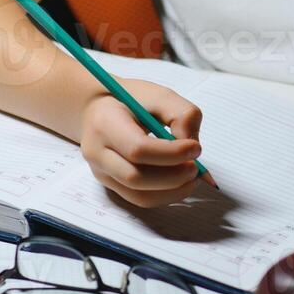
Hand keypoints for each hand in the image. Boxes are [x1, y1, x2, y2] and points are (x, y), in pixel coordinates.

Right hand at [79, 78, 203, 207]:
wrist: (100, 109)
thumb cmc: (131, 100)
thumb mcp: (159, 94)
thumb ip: (181, 114)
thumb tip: (192, 146)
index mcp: (105, 123)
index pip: (137, 149)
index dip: (170, 154)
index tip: (196, 148)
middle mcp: (97, 153)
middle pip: (135, 178)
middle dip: (173, 176)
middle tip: (196, 167)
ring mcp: (102, 173)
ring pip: (139, 196)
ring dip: (173, 191)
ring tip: (192, 176)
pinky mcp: (112, 185)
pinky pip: (140, 199)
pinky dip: (166, 196)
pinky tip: (182, 183)